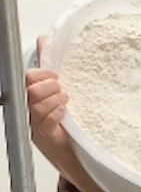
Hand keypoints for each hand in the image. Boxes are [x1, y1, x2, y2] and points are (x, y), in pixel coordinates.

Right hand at [25, 41, 77, 171]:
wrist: (66, 150)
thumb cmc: (57, 118)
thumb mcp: (51, 88)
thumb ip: (46, 65)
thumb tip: (45, 40)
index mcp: (25, 95)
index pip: (24, 77)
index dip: (39, 73)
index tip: (53, 73)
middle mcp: (25, 108)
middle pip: (29, 88)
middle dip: (48, 83)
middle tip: (60, 85)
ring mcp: (33, 122)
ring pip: (37, 103)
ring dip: (55, 97)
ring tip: (64, 98)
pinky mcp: (44, 135)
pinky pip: (46, 120)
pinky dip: (57, 111)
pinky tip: (64, 110)